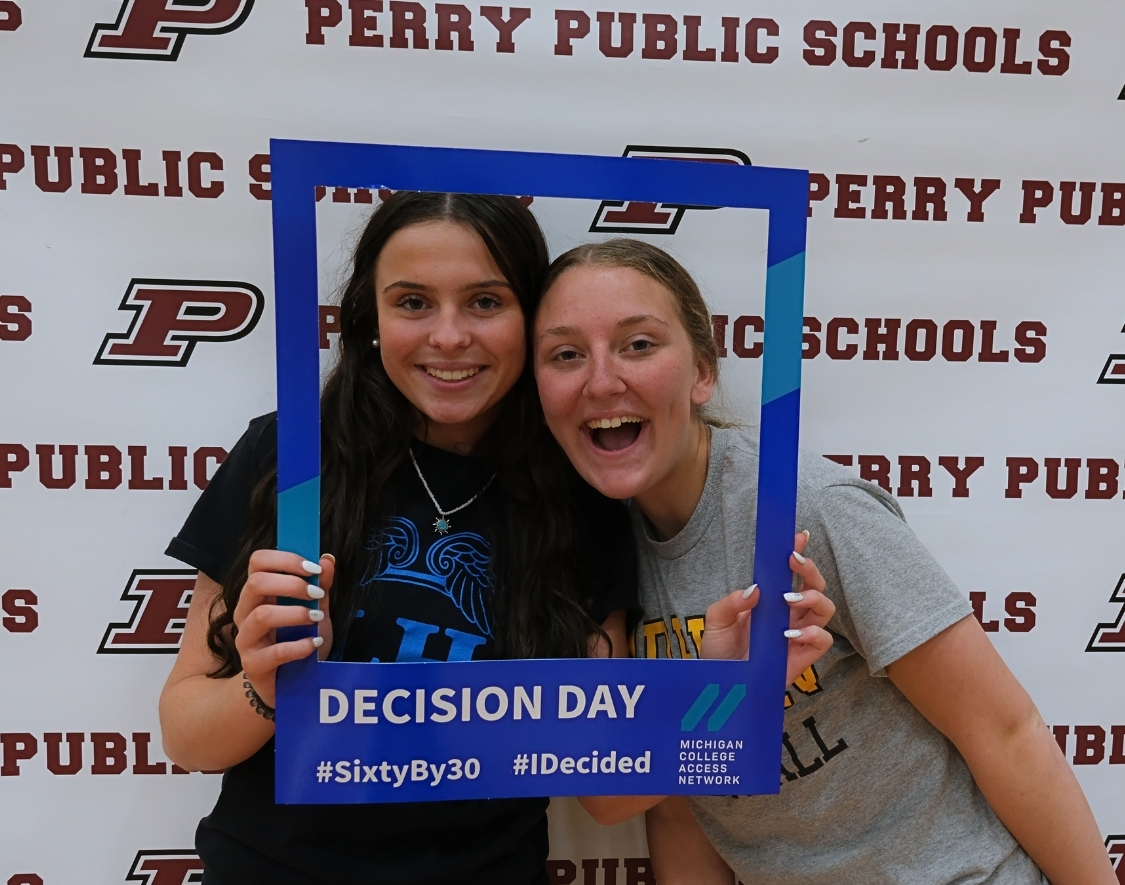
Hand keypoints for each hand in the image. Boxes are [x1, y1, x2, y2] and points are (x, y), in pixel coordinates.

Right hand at [232, 550, 334, 706]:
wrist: (287, 683)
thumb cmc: (297, 640)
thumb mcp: (315, 609)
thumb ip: (320, 586)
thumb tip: (327, 559)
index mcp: (258, 593)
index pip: (257, 562)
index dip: (285, 559)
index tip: (313, 568)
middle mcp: (245, 612)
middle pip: (256, 583)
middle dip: (291, 584)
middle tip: (317, 593)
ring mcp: (246, 639)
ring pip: (261, 616)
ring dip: (295, 614)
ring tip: (316, 617)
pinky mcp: (253, 665)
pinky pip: (274, 652)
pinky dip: (299, 646)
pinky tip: (314, 643)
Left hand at [700, 532, 834, 684]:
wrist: (717, 683)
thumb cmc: (719, 651)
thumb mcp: (716, 620)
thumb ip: (731, 602)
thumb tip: (755, 589)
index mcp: (771, 602)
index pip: (791, 574)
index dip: (799, 554)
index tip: (798, 536)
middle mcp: (789, 616)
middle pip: (815, 587)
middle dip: (810, 570)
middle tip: (794, 562)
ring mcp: (797, 636)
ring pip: (825, 610)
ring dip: (813, 598)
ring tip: (789, 600)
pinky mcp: (802, 658)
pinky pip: (823, 641)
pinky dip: (813, 633)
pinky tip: (790, 633)